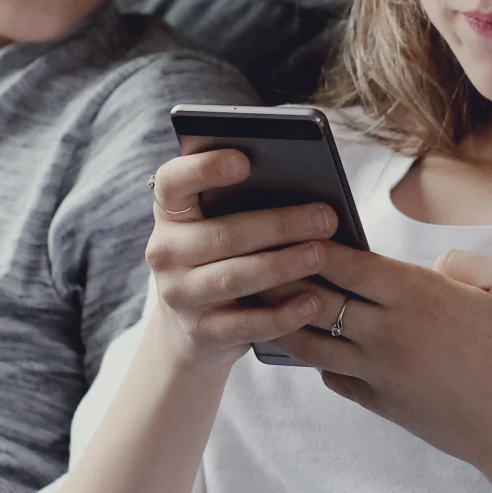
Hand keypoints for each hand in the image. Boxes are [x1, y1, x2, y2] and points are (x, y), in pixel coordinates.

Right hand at [142, 149, 342, 370]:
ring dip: (282, 265)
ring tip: (321, 254)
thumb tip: (306, 182)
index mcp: (170, 213)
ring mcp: (180, 295)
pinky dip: (282, 314)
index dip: (203, 169)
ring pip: (234, 277)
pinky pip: (246, 323)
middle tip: (325, 217)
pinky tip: (313, 302)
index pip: (172, 182)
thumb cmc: (222, 256)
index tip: (243, 160)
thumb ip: (244, 202)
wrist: (193, 326)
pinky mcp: (202, 332)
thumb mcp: (219, 224)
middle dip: (278, 225)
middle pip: (222, 234)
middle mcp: (166, 251)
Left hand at [271, 244, 491, 489]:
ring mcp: (378, 372)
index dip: (313, 242)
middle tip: (259, 256)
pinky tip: (311, 341)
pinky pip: (331, 375)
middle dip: (284, 275)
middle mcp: (388, 333)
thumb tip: (434, 266)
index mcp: (418, 297)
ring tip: (265, 298)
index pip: (346, 262)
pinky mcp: (379, 403)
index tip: (293, 225)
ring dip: (284, 317)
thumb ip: (465, 263)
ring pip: (309, 341)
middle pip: (314, 299)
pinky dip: (315, 356)